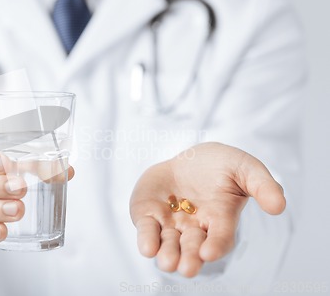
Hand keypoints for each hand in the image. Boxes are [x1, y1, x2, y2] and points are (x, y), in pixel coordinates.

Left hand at [130, 142, 284, 277]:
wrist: (188, 158)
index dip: (216, 245)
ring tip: (167, 262)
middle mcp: (195, 227)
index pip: (220, 237)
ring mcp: (171, 223)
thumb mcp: (244, 167)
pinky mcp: (149, 215)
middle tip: (186, 268)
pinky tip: (147, 248)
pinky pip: (147, 229)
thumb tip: (279, 206)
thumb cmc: (221, 166)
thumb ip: (262, 184)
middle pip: (192, 247)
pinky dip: (146, 238)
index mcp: (220, 219)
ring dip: (167, 254)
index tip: (209, 253)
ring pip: (168, 244)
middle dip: (189, 258)